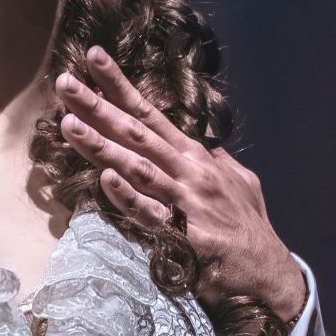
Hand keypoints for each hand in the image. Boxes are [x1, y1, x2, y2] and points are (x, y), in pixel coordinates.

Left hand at [54, 47, 305, 321]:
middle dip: (98, 106)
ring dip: (101, 145)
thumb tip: (202, 143)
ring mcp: (187, 201)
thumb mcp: (237, 183)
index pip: (149, 113)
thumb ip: (213, 161)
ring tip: (68, 123)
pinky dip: (129, 197)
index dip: (119, 85)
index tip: (92, 58)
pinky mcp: (186, 235)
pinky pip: (152, 214)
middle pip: (136, 132)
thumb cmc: (249, 230)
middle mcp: (188, 171)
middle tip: (64, 82)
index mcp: (194, 157)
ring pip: (137, 167)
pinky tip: (107, 180)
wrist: (270, 276)